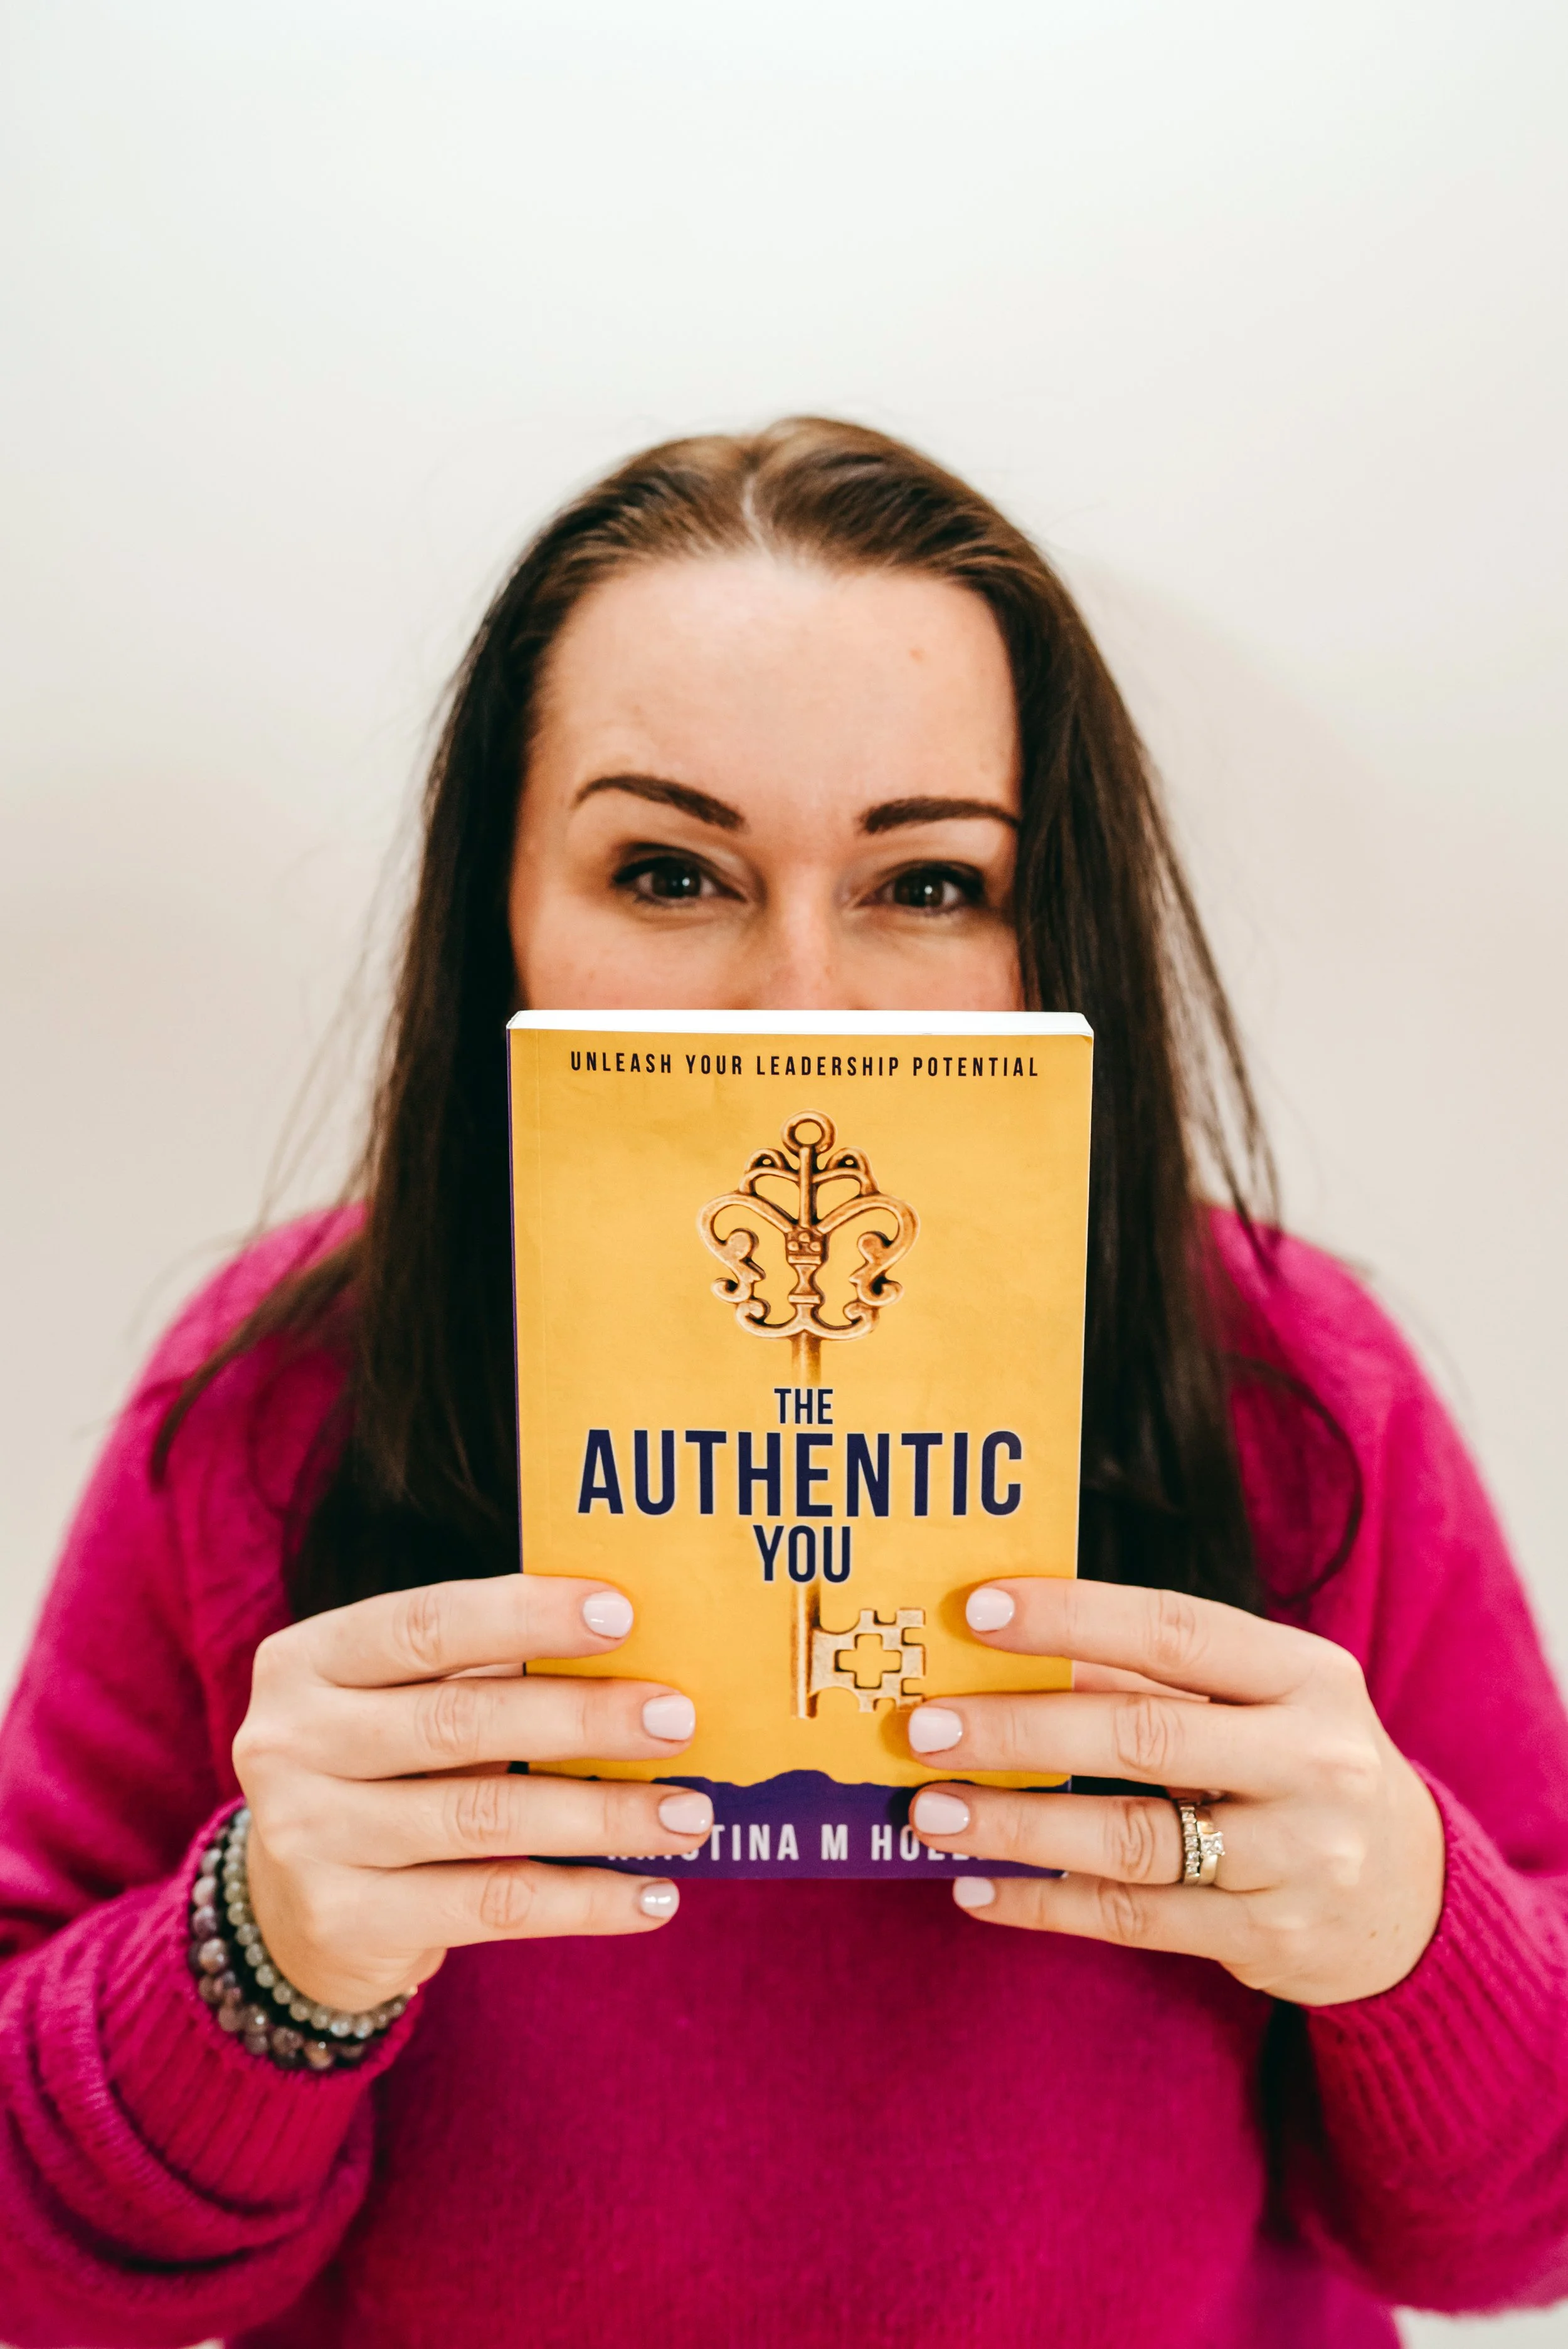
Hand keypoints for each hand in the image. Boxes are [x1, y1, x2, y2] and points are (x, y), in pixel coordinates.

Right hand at [233, 1576, 707, 2011]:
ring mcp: (308, 1837)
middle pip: (461, 1720)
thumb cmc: (384, 1769)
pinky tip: (653, 1894)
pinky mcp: (346, 1922)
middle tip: (677, 1719)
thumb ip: (486, 1671)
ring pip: (486, 1818)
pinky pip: (492, 1904)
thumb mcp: (405, 1702)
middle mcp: (290, 1742)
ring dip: (603, 1815)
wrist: (290, 1909)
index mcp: (308, 1660)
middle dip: (583, 1717)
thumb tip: (635, 1656)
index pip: (425, 1624)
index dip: (524, 1615)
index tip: (622, 1614)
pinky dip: (583, 1900)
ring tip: (689, 1813)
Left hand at [906, 1578, 1444, 2004]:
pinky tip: (978, 1888)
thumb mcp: (1255, 1699)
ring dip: (1018, 1826)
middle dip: (1020, 1729)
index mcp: (1306, 1675)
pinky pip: (1135, 1919)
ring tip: (931, 1814)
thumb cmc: (1297, 1765)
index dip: (1072, 1618)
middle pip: (1143, 1735)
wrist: (1412, 1896)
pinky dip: (1047, 1903)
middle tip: (924, 1726)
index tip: (976, 1613)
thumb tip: (1007, 1645)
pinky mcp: (1269, 1936)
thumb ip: (1147, 1672)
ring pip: (1132, 1838)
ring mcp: (1297, 1856)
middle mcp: (1313, 1761)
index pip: (1174, 1631)